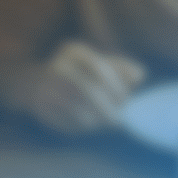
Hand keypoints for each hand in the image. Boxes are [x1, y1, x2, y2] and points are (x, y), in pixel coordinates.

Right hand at [20, 40, 145, 133]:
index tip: (126, 100)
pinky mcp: (42, 107)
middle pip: (88, 91)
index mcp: (73, 50)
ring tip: (105, 121)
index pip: (99, 67)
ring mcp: (46, 87)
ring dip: (98, 120)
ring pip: (79, 110)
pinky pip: (69, 123)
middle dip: (108, 108)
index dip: (116, 87)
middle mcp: (57, 66)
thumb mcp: (101, 65)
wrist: (38, 83)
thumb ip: (122, 69)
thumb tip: (140, 75)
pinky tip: (89, 123)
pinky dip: (84, 126)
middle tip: (119, 119)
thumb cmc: (81, 74)